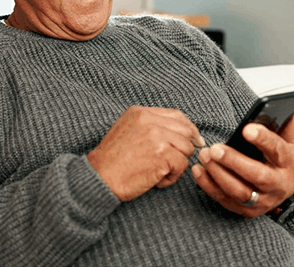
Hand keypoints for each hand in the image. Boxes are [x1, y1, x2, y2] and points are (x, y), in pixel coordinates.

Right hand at [88, 106, 205, 201]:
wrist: (99, 178)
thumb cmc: (112, 161)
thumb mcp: (127, 131)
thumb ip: (150, 126)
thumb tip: (182, 131)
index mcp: (140, 112)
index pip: (177, 115)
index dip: (188, 129)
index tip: (194, 141)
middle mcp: (149, 120)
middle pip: (185, 131)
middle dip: (185, 148)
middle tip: (176, 162)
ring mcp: (157, 136)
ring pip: (186, 149)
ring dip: (176, 165)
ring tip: (158, 173)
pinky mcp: (162, 154)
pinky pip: (182, 165)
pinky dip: (172, 177)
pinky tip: (157, 181)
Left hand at [192, 106, 293, 217]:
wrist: (277, 191)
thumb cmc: (277, 162)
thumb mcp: (285, 144)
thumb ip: (288, 126)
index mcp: (289, 164)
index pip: (278, 150)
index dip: (263, 139)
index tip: (247, 129)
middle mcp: (279, 186)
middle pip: (257, 175)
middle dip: (234, 161)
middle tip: (215, 148)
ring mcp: (262, 202)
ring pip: (239, 191)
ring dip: (219, 173)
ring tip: (205, 155)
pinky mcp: (246, 211)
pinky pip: (224, 199)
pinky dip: (209, 185)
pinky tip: (198, 170)